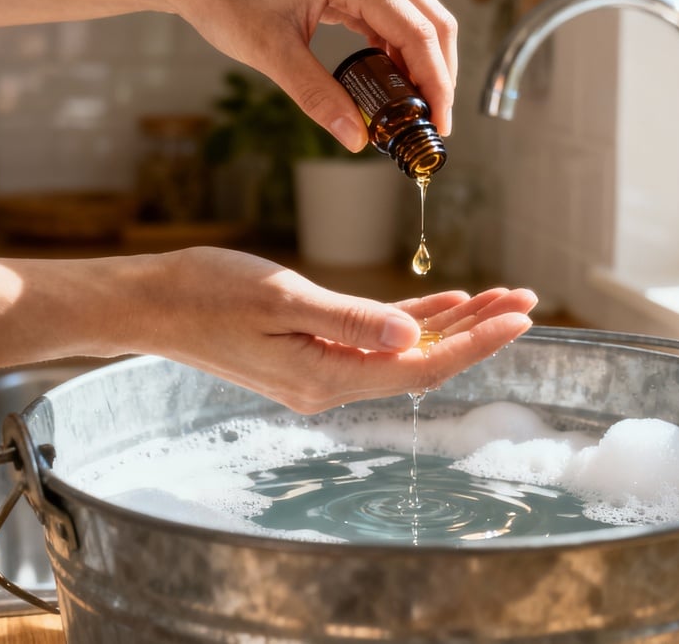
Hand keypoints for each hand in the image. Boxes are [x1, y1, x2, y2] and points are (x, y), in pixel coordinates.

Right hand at [140, 248, 535, 412]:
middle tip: (526, 299)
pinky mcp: (311, 354)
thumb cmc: (207, 294)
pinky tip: (444, 302)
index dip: (476, 341)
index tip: (520, 317)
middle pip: (422, 359)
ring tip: (500, 297)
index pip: (421, 364)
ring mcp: (321, 372)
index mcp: (327, 377)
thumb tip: (413, 335)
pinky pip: (375, 341)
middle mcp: (331, 385)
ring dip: (451, 323)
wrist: (152, 304)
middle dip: (477, 330)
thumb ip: (352, 320)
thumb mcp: (282, 298)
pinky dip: (411, 320)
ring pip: (404, 349)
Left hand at [160, 0, 457, 148]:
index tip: (437, 123)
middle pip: (432, 19)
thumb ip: (317, 96)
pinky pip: (395, 13)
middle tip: (433, 123)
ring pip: (419, 16)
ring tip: (414, 110)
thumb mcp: (270, 53)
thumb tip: (355, 138)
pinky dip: (400, 49)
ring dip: (423, 63)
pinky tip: (392, 83)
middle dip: (439, 75)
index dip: (435, 82)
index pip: (416, 31)